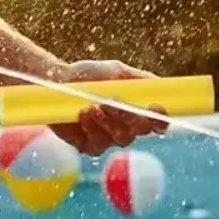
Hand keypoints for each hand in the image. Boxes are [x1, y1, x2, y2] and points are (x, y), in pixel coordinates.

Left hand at [51, 60, 166, 156]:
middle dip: (129, 116)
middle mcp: (127, 128)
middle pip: (141, 131)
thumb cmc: (89, 76)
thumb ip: (139, 79)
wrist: (57, 83)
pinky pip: (98, 145)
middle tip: (114, 102)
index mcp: (138, 111)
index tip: (156, 107)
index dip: (160, 118)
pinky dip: (91, 128)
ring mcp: (109, 139)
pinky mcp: (89, 146)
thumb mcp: (117, 71)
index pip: (158, 121)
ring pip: (121, 138)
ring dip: (108, 121)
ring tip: (93, 105)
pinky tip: (83, 114)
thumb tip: (160, 85)